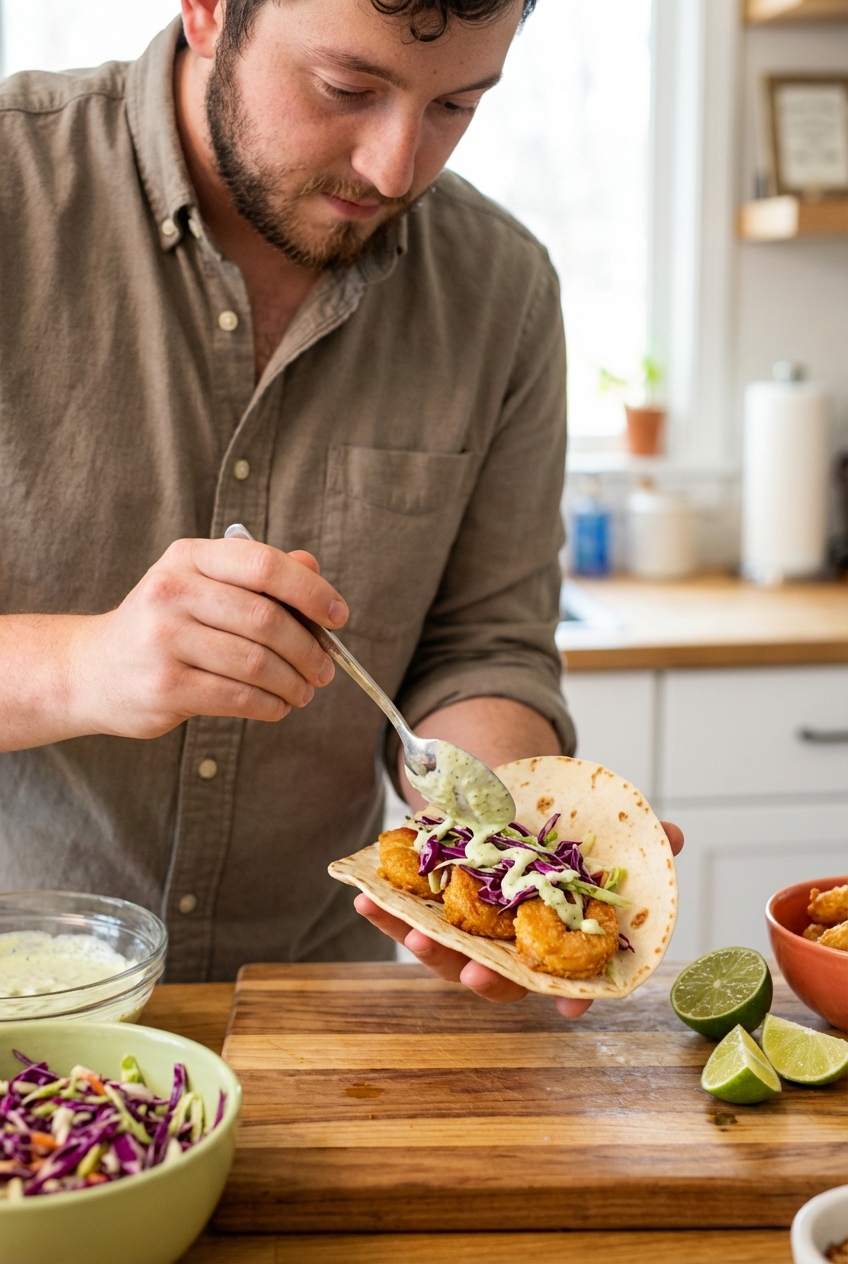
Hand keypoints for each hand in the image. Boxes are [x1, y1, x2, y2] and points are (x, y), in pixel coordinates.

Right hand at [69, 537, 347, 738]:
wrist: (91, 670)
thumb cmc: (162, 625)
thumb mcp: (201, 585)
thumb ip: (256, 575)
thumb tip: (312, 566)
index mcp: (189, 558)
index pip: (263, 564)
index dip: (311, 590)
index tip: (338, 616)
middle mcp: (172, 591)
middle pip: (266, 619)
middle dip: (309, 649)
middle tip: (324, 668)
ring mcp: (164, 639)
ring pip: (256, 662)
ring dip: (293, 682)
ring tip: (304, 691)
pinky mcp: (165, 685)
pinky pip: (237, 696)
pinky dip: (269, 704)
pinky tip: (276, 705)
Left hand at [356, 820, 684, 1017]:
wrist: (508, 801)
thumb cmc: (561, 834)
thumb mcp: (600, 834)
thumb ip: (636, 840)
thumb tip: (673, 835)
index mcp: (556, 940)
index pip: (568, 976)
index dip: (572, 994)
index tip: (570, 1006)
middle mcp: (511, 948)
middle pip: (499, 975)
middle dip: (485, 977)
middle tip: (475, 973)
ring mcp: (468, 934)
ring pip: (447, 953)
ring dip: (426, 946)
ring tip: (410, 929)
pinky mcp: (431, 911)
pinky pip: (405, 916)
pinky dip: (384, 910)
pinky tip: (364, 897)